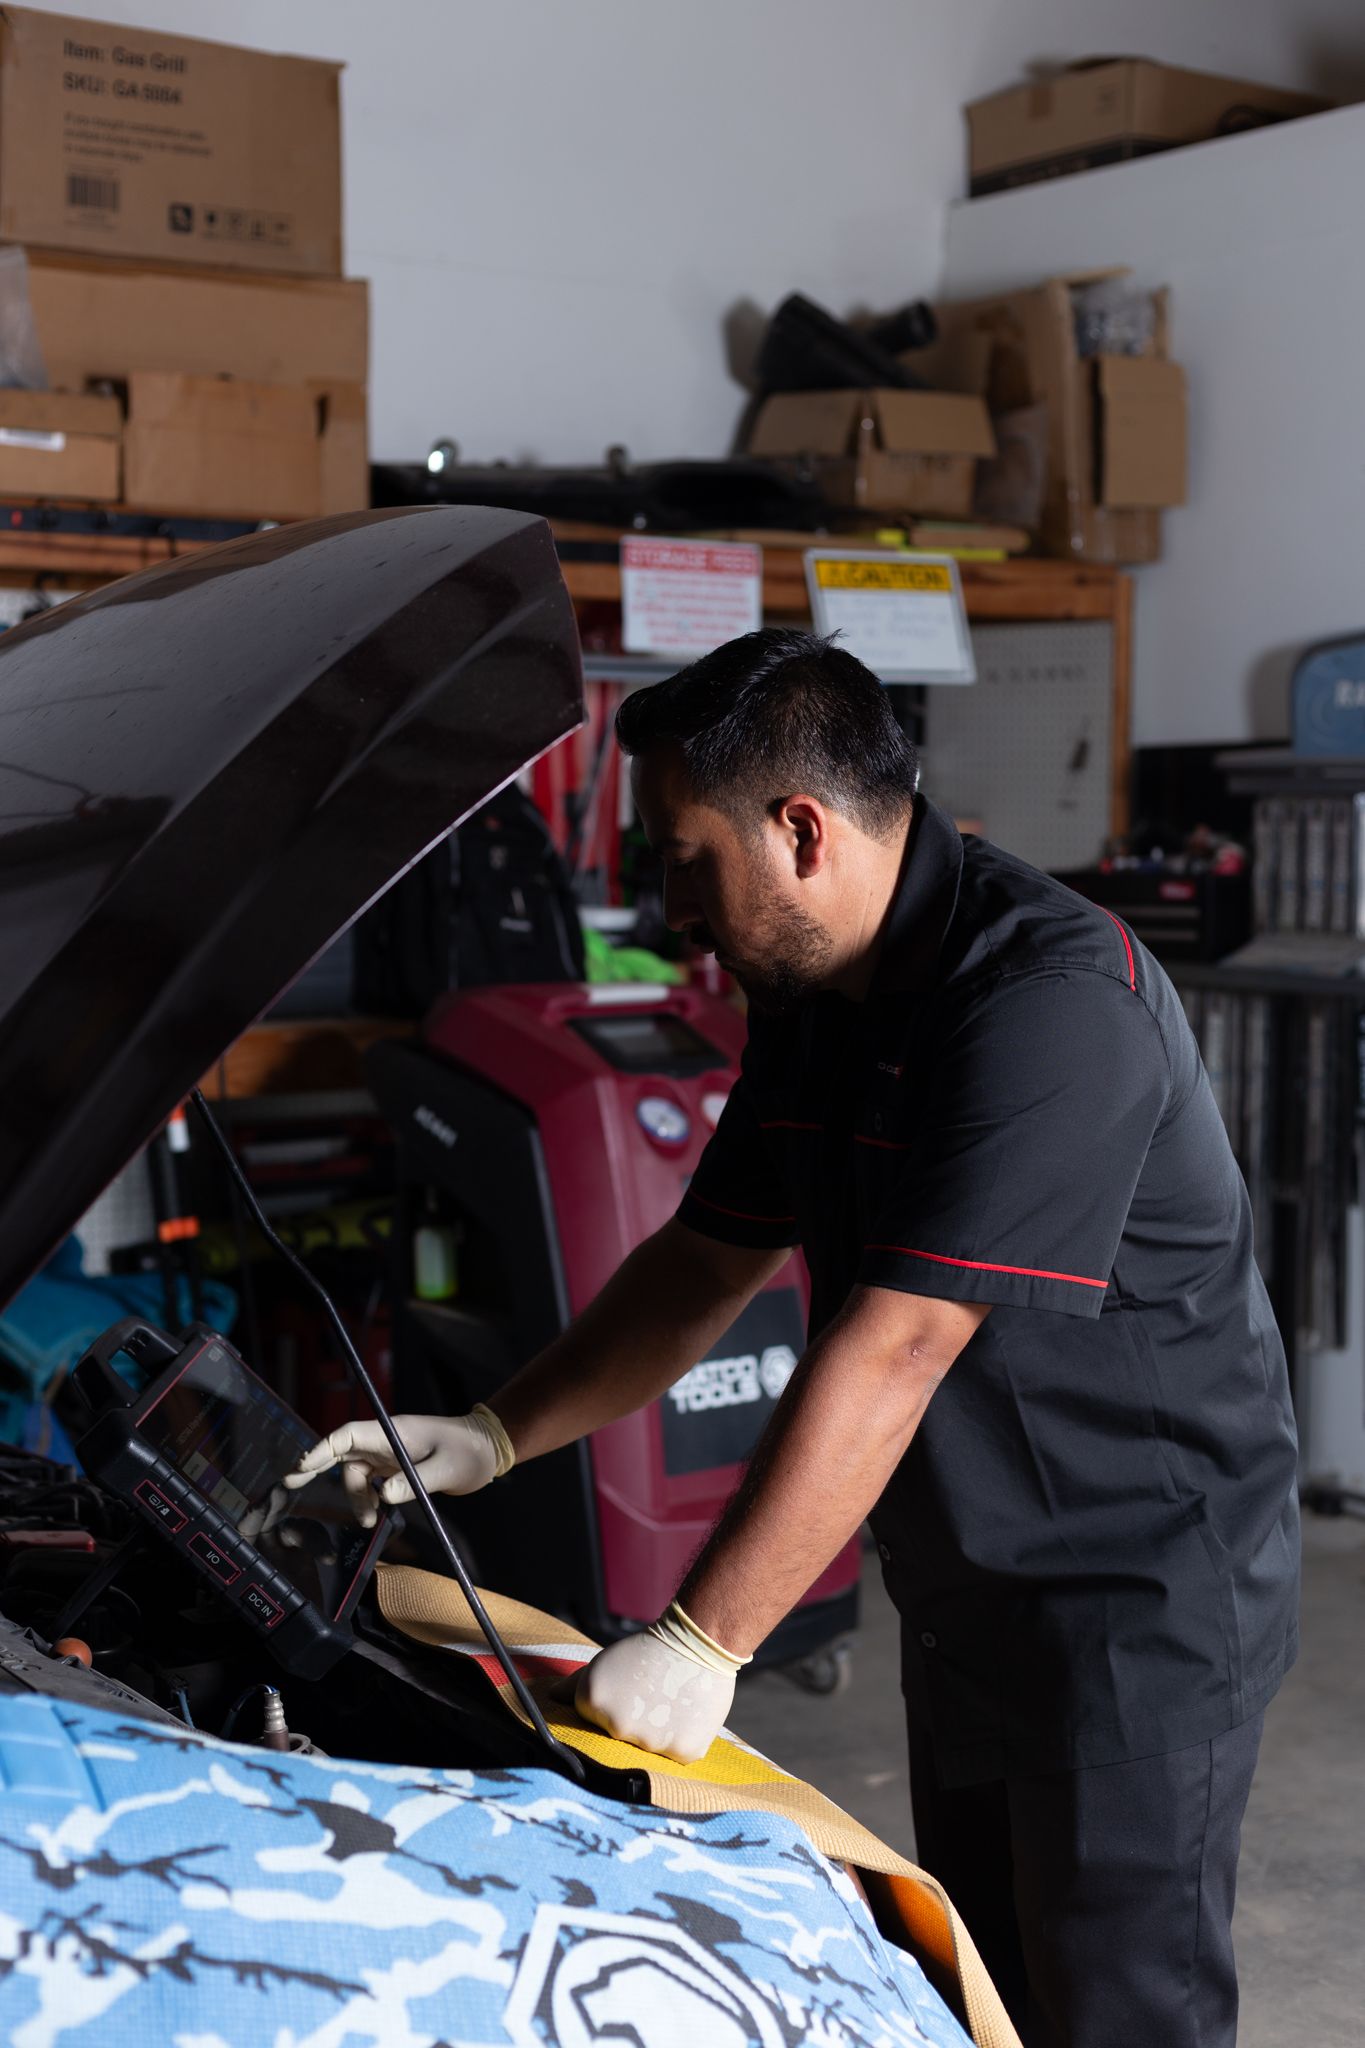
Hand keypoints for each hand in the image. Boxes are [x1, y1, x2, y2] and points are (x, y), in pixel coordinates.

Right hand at [282, 1408, 512, 1525]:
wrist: (487, 1450)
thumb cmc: (468, 1452)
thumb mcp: (445, 1469)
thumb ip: (413, 1483)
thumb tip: (383, 1497)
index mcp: (392, 1432)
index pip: (348, 1435)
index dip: (323, 1449)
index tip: (302, 1467)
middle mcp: (385, 1440)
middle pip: (341, 1451)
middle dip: (315, 1465)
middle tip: (289, 1484)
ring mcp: (389, 1453)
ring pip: (356, 1473)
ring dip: (355, 1497)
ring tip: (367, 1520)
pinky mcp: (395, 1467)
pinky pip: (370, 1481)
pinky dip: (367, 1497)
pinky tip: (374, 1513)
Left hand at [572, 1612, 739, 1763]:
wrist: (697, 1642)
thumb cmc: (649, 1650)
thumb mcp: (605, 1661)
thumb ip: (575, 1684)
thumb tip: (552, 1698)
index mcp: (592, 1702)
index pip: (591, 1722)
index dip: (610, 1706)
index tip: (627, 1692)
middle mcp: (617, 1726)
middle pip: (619, 1739)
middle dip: (632, 1722)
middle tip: (649, 1698)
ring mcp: (651, 1743)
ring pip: (647, 1750)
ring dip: (656, 1733)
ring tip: (669, 1702)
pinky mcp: (682, 1752)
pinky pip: (674, 1756)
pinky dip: (679, 1741)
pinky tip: (684, 1715)